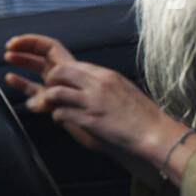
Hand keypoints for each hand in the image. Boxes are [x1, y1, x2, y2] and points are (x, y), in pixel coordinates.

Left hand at [3, 33, 195, 180]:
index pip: (70, 64)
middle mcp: (98, 84)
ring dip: (44, 100)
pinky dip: (56, 117)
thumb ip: (102, 84)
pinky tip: (59, 120)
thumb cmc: (142, 115)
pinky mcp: (91, 119)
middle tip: (39, 90)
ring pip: (55, 92)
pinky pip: (61, 114)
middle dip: (45, 81)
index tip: (42, 71)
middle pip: (59, 72)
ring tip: (39, 106)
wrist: (155, 132)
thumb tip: (85, 82)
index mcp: (105, 75)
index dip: (52, 67)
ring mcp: (93, 101)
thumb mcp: (123, 90)